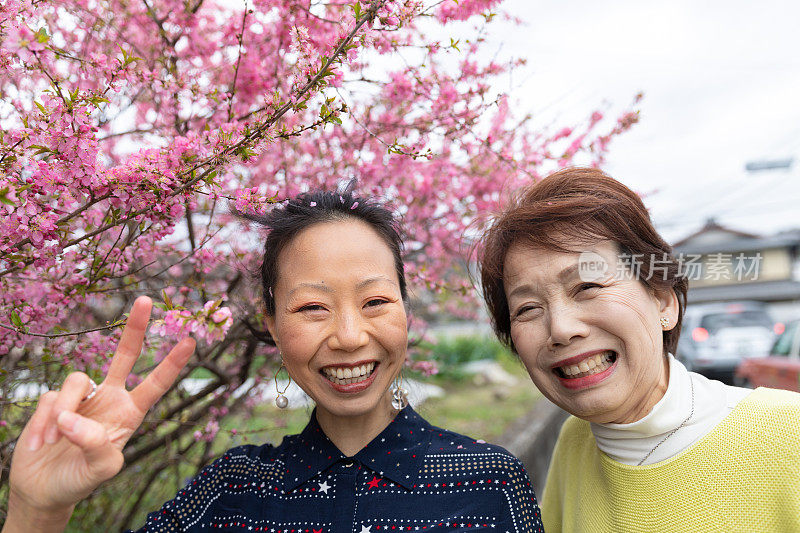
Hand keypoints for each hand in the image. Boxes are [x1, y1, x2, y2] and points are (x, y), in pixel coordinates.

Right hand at [6, 296, 195, 523]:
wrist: (44, 490)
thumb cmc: (80, 481)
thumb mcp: (100, 470)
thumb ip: (94, 444)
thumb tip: (72, 417)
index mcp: (130, 413)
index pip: (156, 384)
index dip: (172, 363)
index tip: (191, 341)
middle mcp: (110, 399)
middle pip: (125, 355)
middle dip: (135, 328)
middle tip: (146, 300)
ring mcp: (81, 398)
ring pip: (76, 381)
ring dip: (63, 412)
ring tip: (55, 441)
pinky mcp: (52, 401)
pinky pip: (49, 399)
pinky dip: (43, 424)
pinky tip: (39, 445)